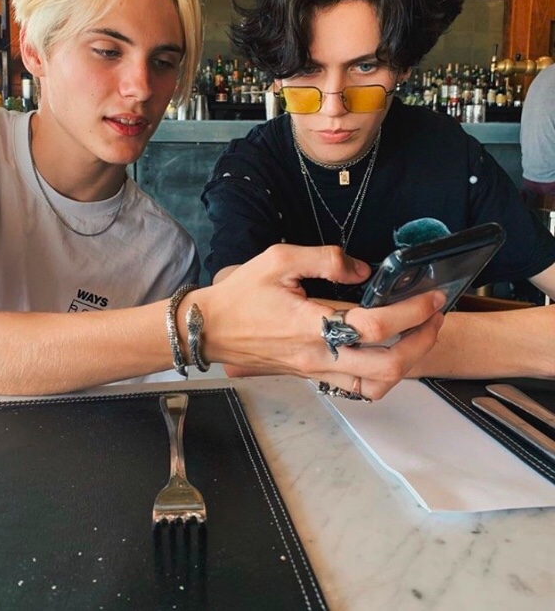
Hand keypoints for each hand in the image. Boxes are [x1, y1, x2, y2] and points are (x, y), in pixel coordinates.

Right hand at [196, 243, 443, 398]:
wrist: (211, 328)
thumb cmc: (240, 294)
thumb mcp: (278, 259)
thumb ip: (325, 259)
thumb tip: (362, 269)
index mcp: (310, 326)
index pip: (374, 327)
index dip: (410, 312)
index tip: (431, 296)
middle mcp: (318, 357)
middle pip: (387, 367)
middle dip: (422, 342)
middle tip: (435, 317)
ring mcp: (316, 372)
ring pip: (376, 386)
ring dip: (407, 364)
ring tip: (417, 336)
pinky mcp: (312, 376)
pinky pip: (357, 388)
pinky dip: (382, 376)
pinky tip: (386, 352)